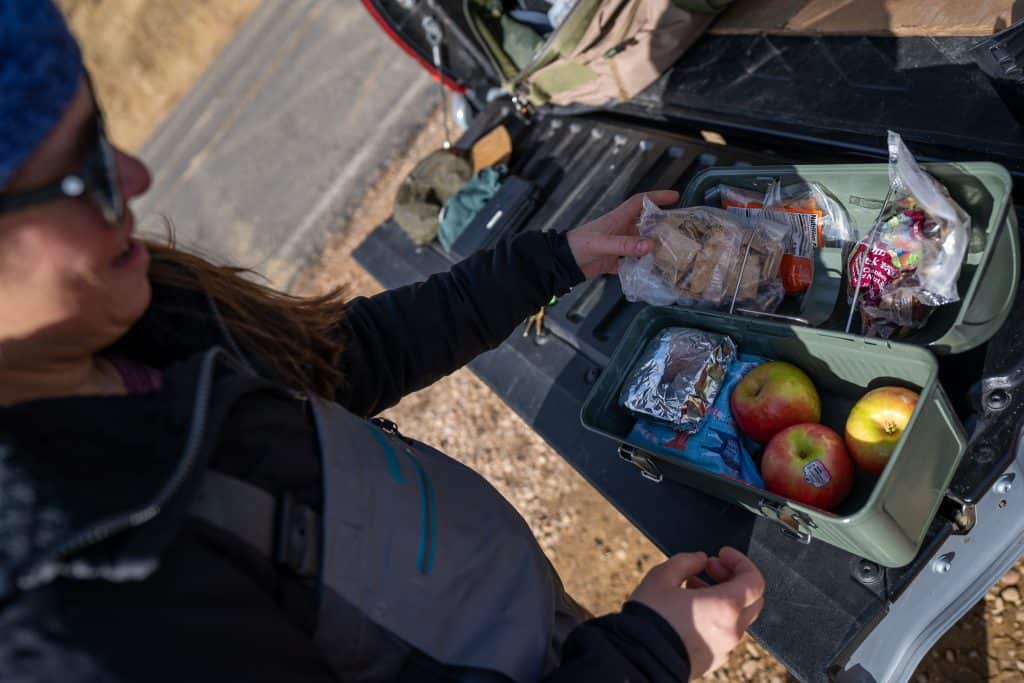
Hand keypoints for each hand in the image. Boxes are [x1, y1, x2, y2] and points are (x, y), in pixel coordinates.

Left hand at [566, 191, 678, 278]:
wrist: (562, 263)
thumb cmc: (579, 245)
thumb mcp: (603, 243)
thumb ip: (625, 245)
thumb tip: (651, 246)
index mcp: (617, 218)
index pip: (640, 202)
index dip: (657, 196)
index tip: (675, 196)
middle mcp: (620, 230)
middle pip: (645, 223)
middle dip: (661, 224)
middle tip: (680, 229)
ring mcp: (617, 246)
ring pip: (640, 243)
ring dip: (653, 246)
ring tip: (672, 252)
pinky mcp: (613, 261)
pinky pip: (632, 263)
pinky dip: (641, 267)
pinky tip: (652, 273)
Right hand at [630, 547, 765, 677]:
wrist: (637, 660)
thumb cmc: (649, 619)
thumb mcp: (662, 577)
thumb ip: (686, 562)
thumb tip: (699, 560)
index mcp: (724, 607)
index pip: (754, 580)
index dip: (740, 561)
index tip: (722, 554)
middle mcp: (731, 630)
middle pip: (751, 599)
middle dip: (733, 577)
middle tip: (710, 567)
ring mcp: (724, 648)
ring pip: (738, 617)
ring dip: (723, 596)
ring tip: (694, 585)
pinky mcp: (713, 660)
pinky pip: (724, 633)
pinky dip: (716, 616)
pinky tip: (691, 610)